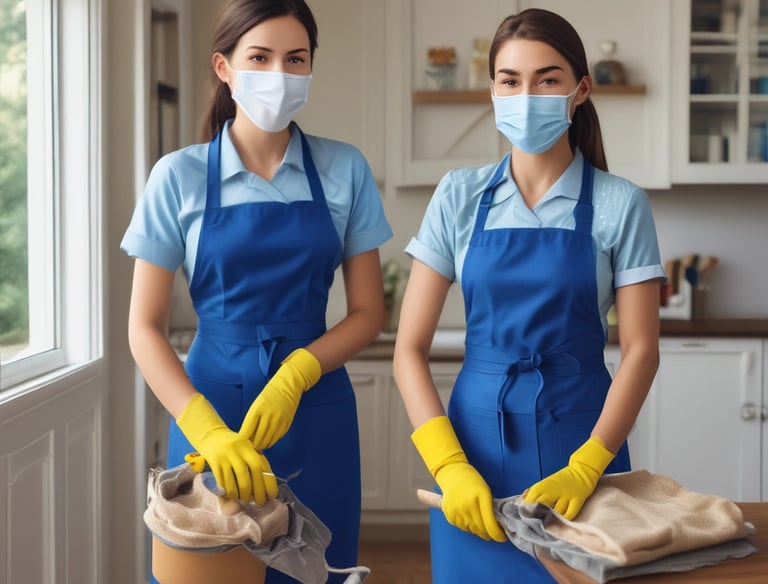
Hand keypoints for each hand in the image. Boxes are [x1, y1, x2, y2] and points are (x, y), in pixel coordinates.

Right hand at [176, 393, 278, 503]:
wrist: (211, 435)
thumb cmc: (233, 445)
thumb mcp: (246, 448)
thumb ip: (255, 461)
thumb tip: (266, 485)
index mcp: (247, 447)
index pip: (259, 466)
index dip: (267, 482)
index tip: (272, 494)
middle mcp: (236, 451)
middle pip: (246, 477)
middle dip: (255, 493)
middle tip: (259, 502)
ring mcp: (224, 458)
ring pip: (234, 483)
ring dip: (241, 495)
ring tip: (245, 499)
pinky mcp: (214, 464)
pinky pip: (222, 483)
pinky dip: (229, 492)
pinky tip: (233, 495)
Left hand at [239, 348, 321, 449]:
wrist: (287, 386)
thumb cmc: (268, 395)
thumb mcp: (257, 405)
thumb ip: (252, 421)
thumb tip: (246, 439)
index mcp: (258, 410)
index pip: (247, 432)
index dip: (242, 441)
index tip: (239, 445)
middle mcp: (268, 416)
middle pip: (257, 439)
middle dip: (251, 446)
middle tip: (247, 449)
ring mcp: (279, 421)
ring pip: (267, 442)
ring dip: (261, 445)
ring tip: (256, 446)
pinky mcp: (286, 424)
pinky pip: (276, 439)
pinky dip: (269, 442)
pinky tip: (266, 441)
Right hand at [412, 416, 505, 541]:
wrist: (453, 474)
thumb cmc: (473, 482)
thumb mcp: (485, 491)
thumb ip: (490, 508)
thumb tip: (496, 527)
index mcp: (481, 496)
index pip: (490, 524)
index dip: (497, 535)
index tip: (502, 538)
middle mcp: (468, 504)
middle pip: (481, 529)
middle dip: (489, 534)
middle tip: (493, 533)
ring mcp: (457, 510)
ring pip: (471, 530)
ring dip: (478, 530)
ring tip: (480, 524)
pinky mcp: (449, 514)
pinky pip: (461, 527)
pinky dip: (467, 526)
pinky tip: (469, 519)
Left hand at [523, 436, 614, 519]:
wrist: (581, 471)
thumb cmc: (559, 481)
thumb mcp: (544, 484)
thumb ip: (532, 493)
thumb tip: (519, 503)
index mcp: (543, 485)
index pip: (531, 499)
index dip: (526, 509)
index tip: (524, 515)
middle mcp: (554, 490)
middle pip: (541, 506)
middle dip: (537, 515)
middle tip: (535, 523)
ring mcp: (567, 495)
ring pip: (556, 512)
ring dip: (551, 519)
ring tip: (547, 524)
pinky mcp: (577, 500)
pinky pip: (569, 514)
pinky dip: (564, 520)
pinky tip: (560, 522)